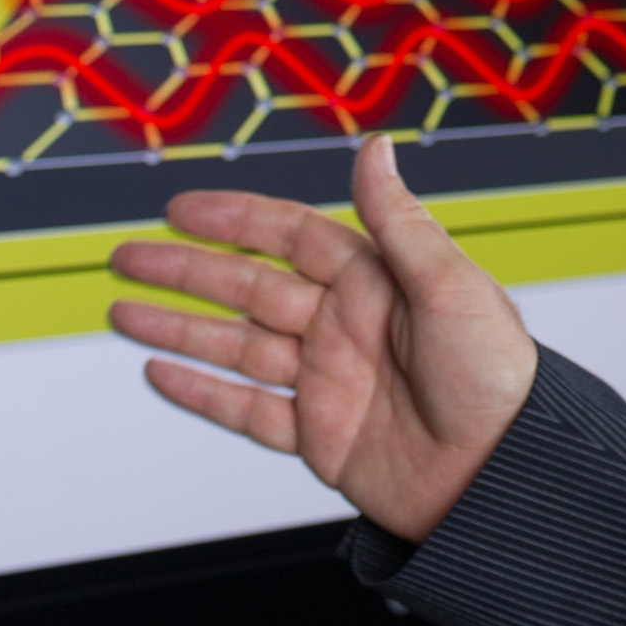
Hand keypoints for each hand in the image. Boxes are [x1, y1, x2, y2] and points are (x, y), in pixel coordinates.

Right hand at [107, 136, 538, 542]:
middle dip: (184, 272)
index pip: (290, 236)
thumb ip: (398, 222)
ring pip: (236, 348)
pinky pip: (247, 411)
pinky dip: (202, 393)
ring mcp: (329, 382)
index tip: (179, 207)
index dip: (234, 220)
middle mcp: (346, 327)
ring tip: (121, 312)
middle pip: (247, 289)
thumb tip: (376, 147)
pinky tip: (160, 373)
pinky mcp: (322, 437)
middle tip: (125, 257)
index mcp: (376, 283)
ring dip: (178, 329)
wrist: (505, 479)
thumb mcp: (451, 287)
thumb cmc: (496, 379)